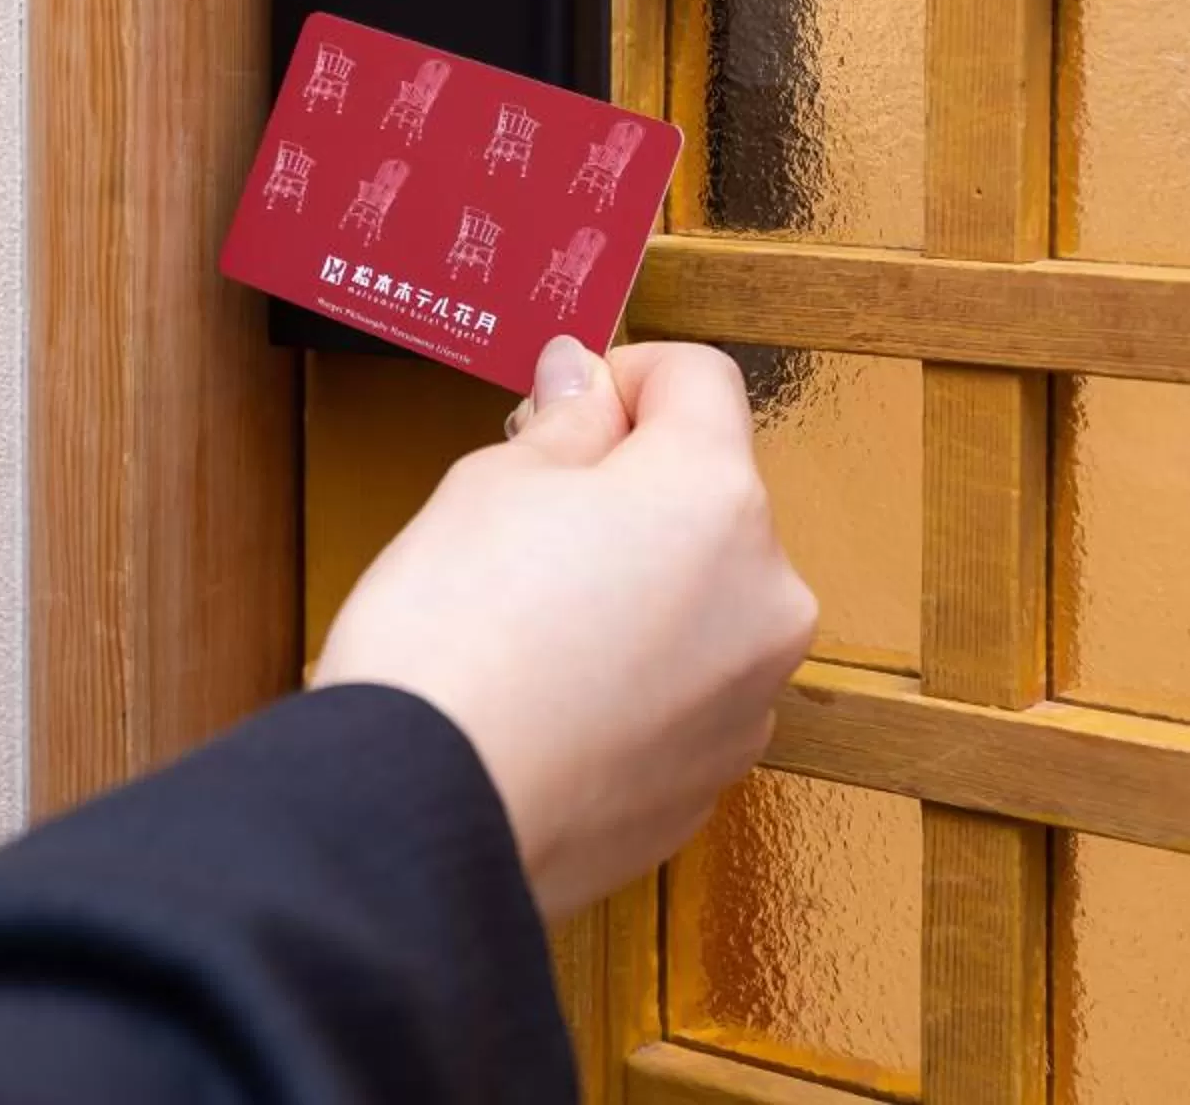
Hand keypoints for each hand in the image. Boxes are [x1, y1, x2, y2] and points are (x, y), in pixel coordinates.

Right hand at [312, 337, 815, 920]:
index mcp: (715, 499)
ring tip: (530, 622)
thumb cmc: (448, 638)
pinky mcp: (714, 777)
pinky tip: (548, 693)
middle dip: (628, 491)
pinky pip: (683, 689)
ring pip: (700, 599)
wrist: (425, 813)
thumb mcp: (488, 485)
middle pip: (708, 497)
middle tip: (524, 519)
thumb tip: (587, 382)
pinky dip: (631, 675)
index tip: (563, 404)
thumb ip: (565, 424)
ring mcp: (749, 697)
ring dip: (637, 587)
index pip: (701, 380)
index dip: (623, 377)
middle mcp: (765, 596)